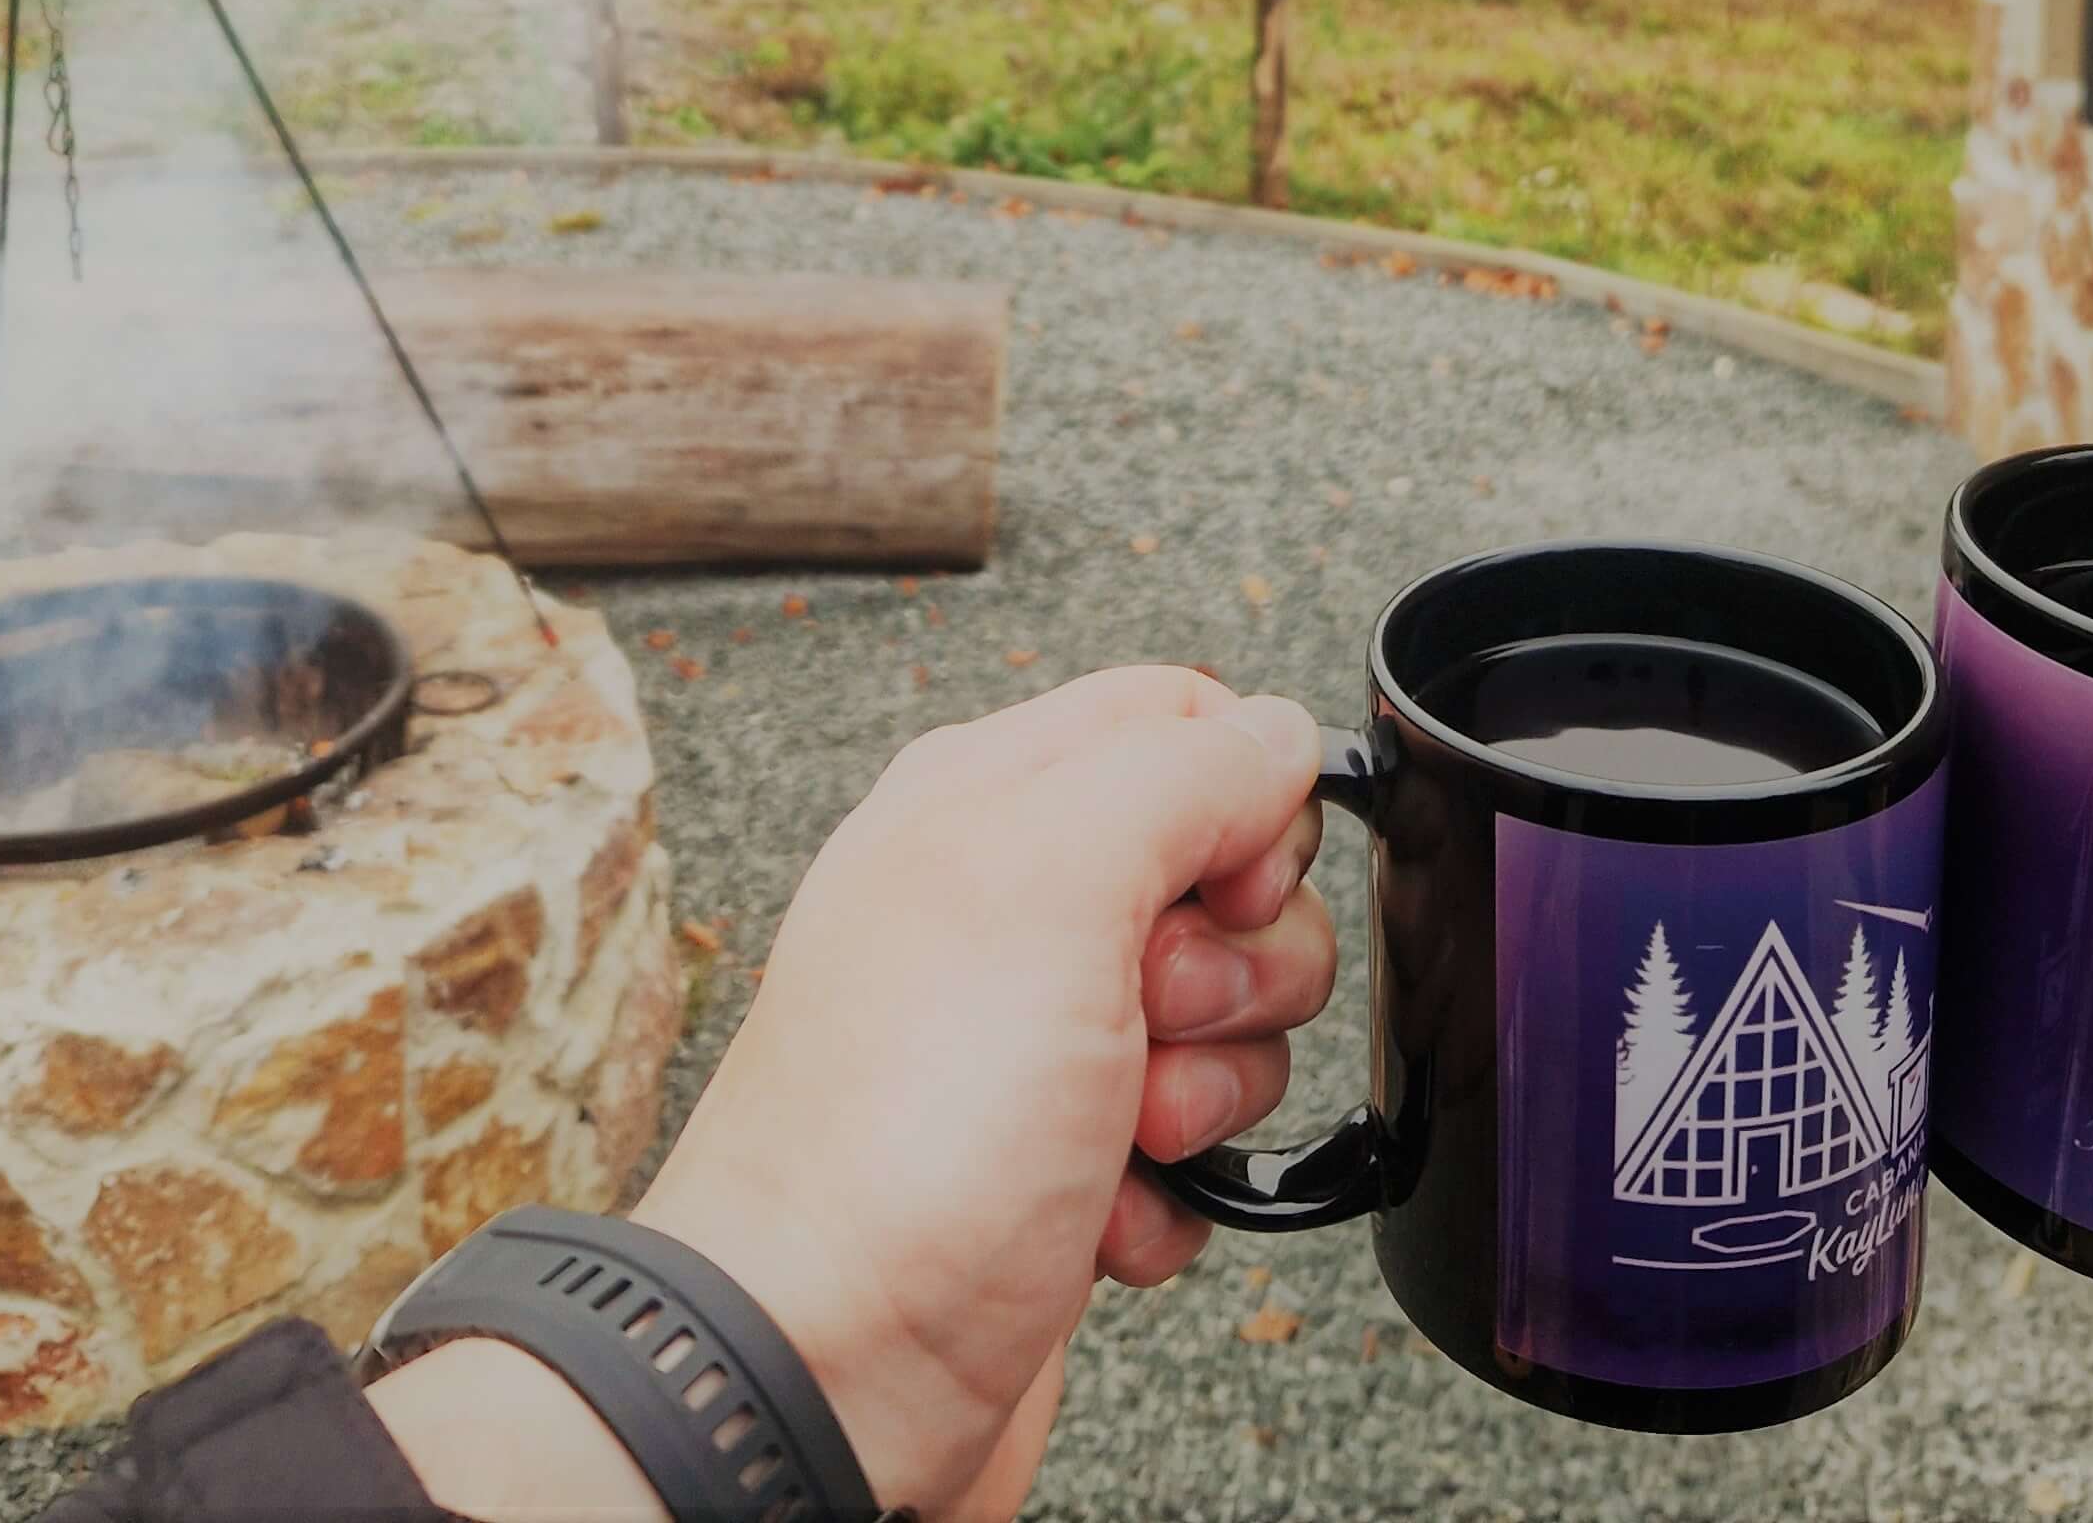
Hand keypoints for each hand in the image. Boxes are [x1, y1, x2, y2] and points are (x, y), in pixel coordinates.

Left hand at [600, 667, 1331, 1521]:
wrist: (817, 1370)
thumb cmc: (895, 1137)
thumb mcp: (1047, 881)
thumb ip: (1181, 773)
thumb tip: (1275, 735)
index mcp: (986, 802)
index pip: (1179, 722)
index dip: (1244, 800)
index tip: (1227, 883)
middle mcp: (1006, 910)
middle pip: (1227, 881)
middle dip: (1236, 966)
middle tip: (1145, 1015)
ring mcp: (1033, 1045)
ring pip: (1224, 1023)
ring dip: (1210, 1091)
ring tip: (1116, 1133)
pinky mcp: (1060, 1169)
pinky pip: (1194, 1152)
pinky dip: (1172, 1194)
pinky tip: (1097, 1217)